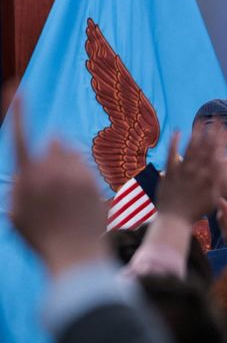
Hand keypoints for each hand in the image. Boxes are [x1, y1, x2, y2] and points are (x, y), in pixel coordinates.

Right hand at [10, 94, 107, 274]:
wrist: (75, 255)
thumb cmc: (42, 240)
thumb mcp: (19, 216)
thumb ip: (19, 191)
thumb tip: (21, 179)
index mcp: (27, 175)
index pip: (19, 134)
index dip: (17, 110)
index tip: (16, 87)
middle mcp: (51, 169)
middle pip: (55, 141)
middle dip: (55, 150)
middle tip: (56, 174)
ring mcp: (75, 174)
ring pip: (74, 152)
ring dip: (70, 161)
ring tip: (69, 190)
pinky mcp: (94, 181)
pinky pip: (87, 166)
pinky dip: (83, 173)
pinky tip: (82, 193)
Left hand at [155, 120, 226, 223]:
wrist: (175, 220)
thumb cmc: (196, 210)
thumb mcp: (215, 197)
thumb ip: (223, 179)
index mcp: (209, 178)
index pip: (218, 155)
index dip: (223, 141)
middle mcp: (197, 172)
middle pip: (206, 148)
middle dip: (213, 132)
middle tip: (218, 118)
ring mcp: (183, 172)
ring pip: (191, 149)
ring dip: (196, 134)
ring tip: (202, 121)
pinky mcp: (170, 173)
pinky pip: (171, 155)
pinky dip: (174, 143)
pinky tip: (177, 131)